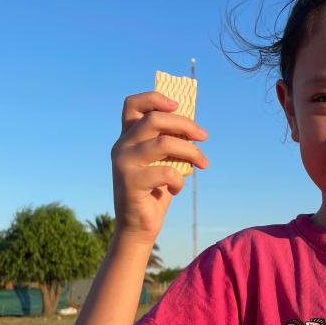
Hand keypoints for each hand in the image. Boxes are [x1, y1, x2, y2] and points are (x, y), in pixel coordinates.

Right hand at [111, 92, 208, 245]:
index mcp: (128, 136)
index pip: (133, 104)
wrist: (140, 226)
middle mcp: (122, 145)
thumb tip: (195, 128)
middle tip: (204, 136)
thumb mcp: (165, 162)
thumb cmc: (156, 191)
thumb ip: (172, 143)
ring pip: (164, 143)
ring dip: (191, 152)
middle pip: (154, 119)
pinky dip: (179, 180)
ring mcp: (123, 163)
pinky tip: (176, 189)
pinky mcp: (129, 182)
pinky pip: (166, 172)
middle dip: (185, 124)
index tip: (177, 105)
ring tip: (203, 163)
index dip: (154, 98)